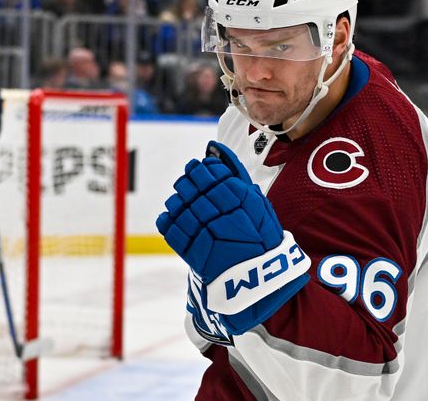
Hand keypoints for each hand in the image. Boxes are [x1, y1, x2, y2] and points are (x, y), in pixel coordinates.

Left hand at [156, 140, 282, 280]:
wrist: (257, 279)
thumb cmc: (259, 238)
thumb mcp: (258, 204)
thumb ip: (236, 175)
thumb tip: (215, 147)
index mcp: (242, 199)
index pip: (212, 173)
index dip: (202, 168)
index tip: (200, 167)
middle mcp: (223, 214)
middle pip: (192, 186)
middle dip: (188, 181)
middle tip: (189, 182)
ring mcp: (205, 233)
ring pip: (178, 204)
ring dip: (177, 200)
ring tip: (184, 202)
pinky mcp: (190, 251)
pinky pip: (169, 226)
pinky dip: (169, 219)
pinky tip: (177, 218)